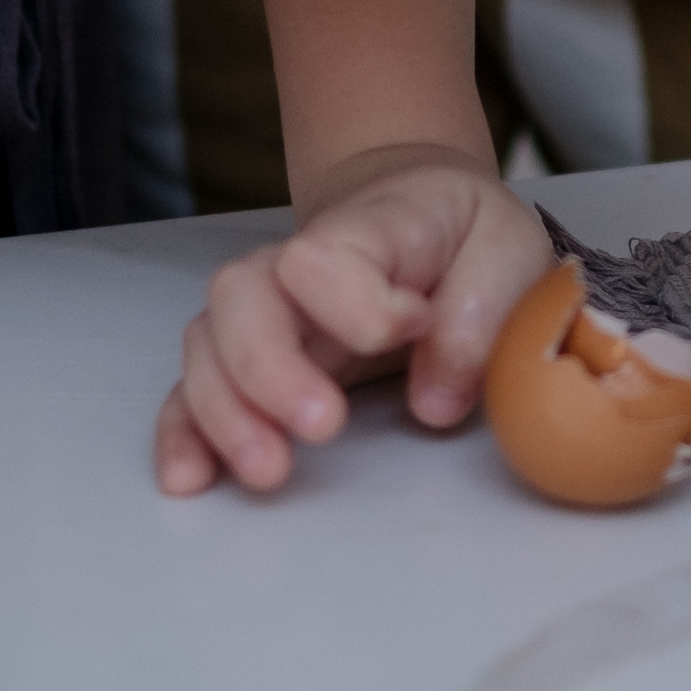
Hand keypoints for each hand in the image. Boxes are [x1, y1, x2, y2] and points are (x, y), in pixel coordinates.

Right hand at [154, 145, 553, 495]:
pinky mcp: (251, 361)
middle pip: (242, 299)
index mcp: (365, 228)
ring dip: (225, 413)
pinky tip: (189, 477)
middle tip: (322, 426)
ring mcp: (265, 313)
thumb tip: (433, 403)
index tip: (416, 325)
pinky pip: (195, 389)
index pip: (324, 255)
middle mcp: (294, 267)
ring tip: (267, 472)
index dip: (358, 303)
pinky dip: (183, 433)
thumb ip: (478, 317)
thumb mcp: (507, 252)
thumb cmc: (466, 235)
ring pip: (208, 347)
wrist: (425, 213)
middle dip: (268, 369)